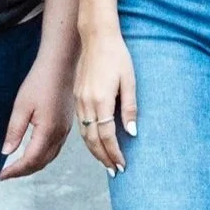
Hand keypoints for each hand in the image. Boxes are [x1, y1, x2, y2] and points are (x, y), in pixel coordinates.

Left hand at [0, 42, 75, 179]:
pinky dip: (43, 156)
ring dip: (34, 165)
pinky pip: (55, 148)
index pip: (30, 160)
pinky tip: (34, 152)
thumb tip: (6, 153)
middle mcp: (60, 134)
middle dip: (23, 171)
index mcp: (48, 131)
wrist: (60, 64)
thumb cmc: (40, 81)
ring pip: (50, 157)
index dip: (15, 170)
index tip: (1, 175)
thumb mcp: (21, 106)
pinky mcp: (67, 124)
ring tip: (17, 166)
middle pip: (41, 163)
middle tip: (7, 173)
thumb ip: (14, 131)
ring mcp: (66, 130)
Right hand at [72, 28, 136, 172]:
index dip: (114, 153)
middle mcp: (87, 103)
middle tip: (115, 171)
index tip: (122, 166)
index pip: (107, 136)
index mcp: (101, 100)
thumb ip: (130, 107)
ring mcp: (79, 100)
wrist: (96, 37)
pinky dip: (88, 138)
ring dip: (95, 151)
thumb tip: (132, 132)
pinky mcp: (77, 96)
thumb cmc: (117, 56)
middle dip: (104, 158)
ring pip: (84, 134)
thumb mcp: (129, 80)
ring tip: (106, 162)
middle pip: (93, 140)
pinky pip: (81, 124)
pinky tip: (95, 142)